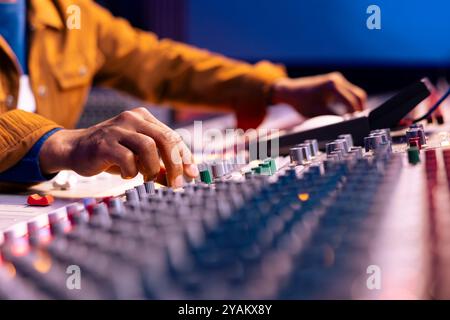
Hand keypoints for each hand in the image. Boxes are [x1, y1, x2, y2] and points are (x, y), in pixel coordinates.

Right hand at [39, 107, 197, 187]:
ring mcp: (118, 128)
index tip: (192, 174)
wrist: (74, 149)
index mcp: (144, 118)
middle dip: (175, 164)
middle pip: (165, 139)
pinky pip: (128, 159)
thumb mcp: (138, 156)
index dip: (185, 157)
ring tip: (146, 178)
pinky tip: (125, 174)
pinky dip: (131, 171)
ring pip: (149, 147)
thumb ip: (158, 164)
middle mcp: (133, 118)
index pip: (173, 136)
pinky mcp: (104, 143)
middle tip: (177, 184)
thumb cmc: (111, 153)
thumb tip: (179, 179)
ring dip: (152, 168)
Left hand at [271, 72, 366, 116]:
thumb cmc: (301, 102)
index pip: (351, 102)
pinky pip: (348, 92)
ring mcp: (337, 79)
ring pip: (355, 93)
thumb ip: (333, 117)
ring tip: (355, 119)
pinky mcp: (335, 82)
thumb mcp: (318, 113)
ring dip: (356, 105)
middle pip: (358, 95)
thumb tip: (348, 123)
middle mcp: (337, 80)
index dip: (355, 114)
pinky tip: (349, 112)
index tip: (357, 125)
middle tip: (360, 122)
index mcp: (332, 86)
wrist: (291, 91)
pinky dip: (350, 101)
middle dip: (360, 109)